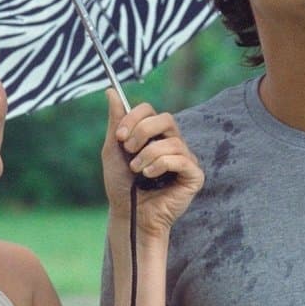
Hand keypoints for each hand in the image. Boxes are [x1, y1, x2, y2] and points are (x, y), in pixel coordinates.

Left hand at [101, 89, 203, 238]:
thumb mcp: (114, 151)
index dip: (134, 118)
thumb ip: (116, 122)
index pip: (150, 111)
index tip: (119, 136)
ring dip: (148, 155)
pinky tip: (150, 176)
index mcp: (155, 135)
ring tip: (138, 170)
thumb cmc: (122, 185)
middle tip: (128, 149)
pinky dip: (161, 165)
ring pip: (172, 141)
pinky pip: (182, 159)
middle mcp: (173, 143)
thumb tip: (111, 91)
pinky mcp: (194, 175)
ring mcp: (186, 159)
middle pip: (166, 118)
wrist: (129, 214)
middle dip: (143, 131)